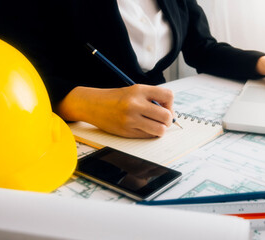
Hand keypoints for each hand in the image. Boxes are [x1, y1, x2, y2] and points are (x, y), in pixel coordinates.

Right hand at [57, 84, 174, 137]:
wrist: (93, 105)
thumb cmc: (117, 98)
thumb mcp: (135, 91)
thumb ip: (153, 99)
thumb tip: (172, 115)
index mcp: (139, 90)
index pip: (168, 96)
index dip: (171, 104)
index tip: (166, 107)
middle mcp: (135, 104)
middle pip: (166, 116)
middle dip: (168, 120)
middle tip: (162, 119)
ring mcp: (130, 119)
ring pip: (160, 130)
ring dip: (160, 129)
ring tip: (154, 124)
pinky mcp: (127, 131)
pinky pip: (148, 136)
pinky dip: (149, 133)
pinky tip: (143, 127)